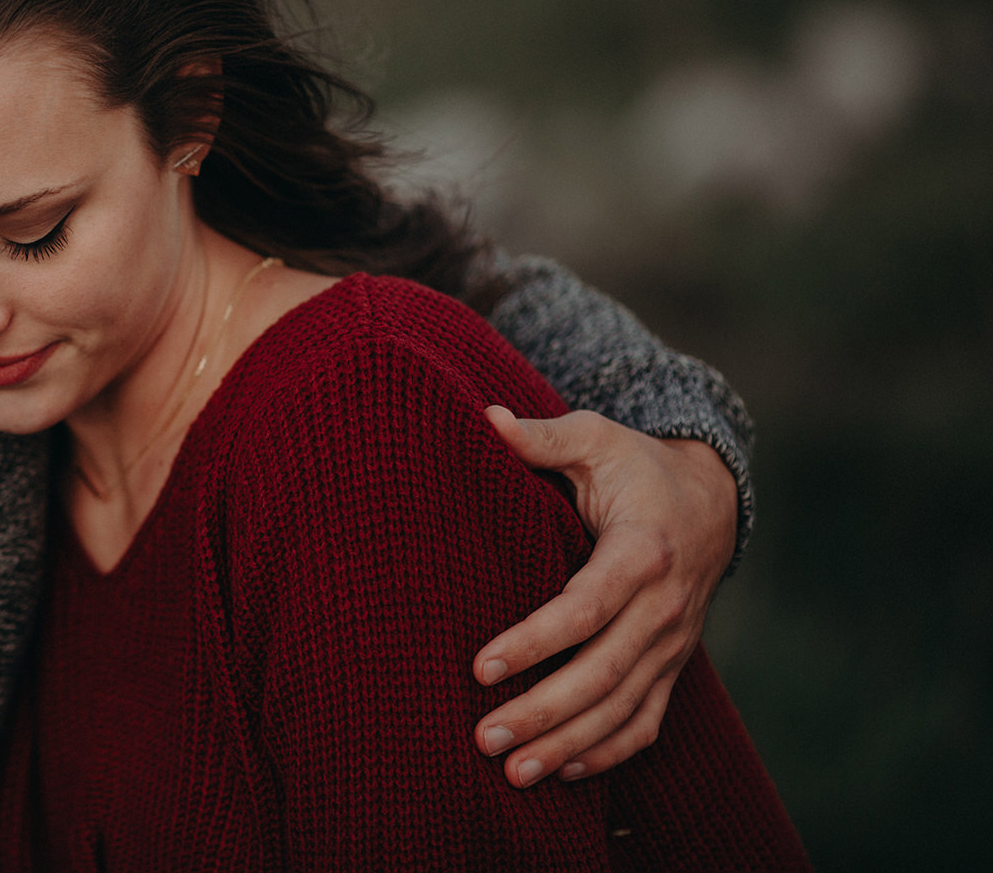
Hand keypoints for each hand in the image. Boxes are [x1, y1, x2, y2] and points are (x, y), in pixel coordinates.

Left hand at [472, 406, 737, 786]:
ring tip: (511, 772)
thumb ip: (543, 436)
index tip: (481, 667)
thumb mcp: (596, 438)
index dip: (535, 641)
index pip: (586, 608)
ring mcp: (673, 644)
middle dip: (543, 712)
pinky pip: (646, 722)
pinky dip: (608, 753)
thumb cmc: (635, 466)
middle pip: (602, 674)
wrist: (710, 499)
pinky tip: (560, 772)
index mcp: (643, 552)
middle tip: (483, 736)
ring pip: (623, 710)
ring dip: (568, 745)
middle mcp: (664, 608)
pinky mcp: (672, 665)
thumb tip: (486, 418)